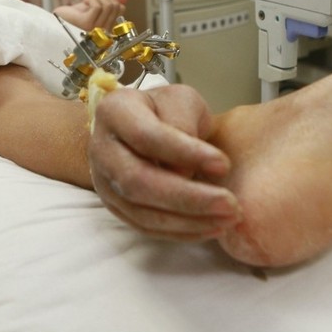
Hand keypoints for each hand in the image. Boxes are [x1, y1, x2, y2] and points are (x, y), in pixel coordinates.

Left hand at [53, 0, 127, 31]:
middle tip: (92, 0)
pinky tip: (83, 3)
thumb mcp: (91, 9)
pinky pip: (97, 6)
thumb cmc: (68, 20)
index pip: (120, 10)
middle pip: (115, 6)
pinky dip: (91, 0)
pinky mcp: (86, 24)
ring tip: (86, 2)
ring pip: (108, 5)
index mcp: (105, 31)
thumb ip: (107, 4)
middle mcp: (102, 33)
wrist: (51, 25)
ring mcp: (95, 30)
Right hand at [89, 85, 240, 240]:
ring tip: (228, 219)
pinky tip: (211, 227)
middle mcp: (101, 149)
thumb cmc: (165, 110)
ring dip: (188, 220)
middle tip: (230, 204)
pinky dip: (181, 231)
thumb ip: (184, 123)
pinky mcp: (115, 207)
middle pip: (138, 181)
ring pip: (141, 211)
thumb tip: (186, 172)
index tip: (224, 164)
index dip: (184, 152)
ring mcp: (104, 182)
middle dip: (187, 197)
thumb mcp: (180, 99)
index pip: (145, 136)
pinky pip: (146, 227)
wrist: (139, 127)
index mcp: (114, 112)